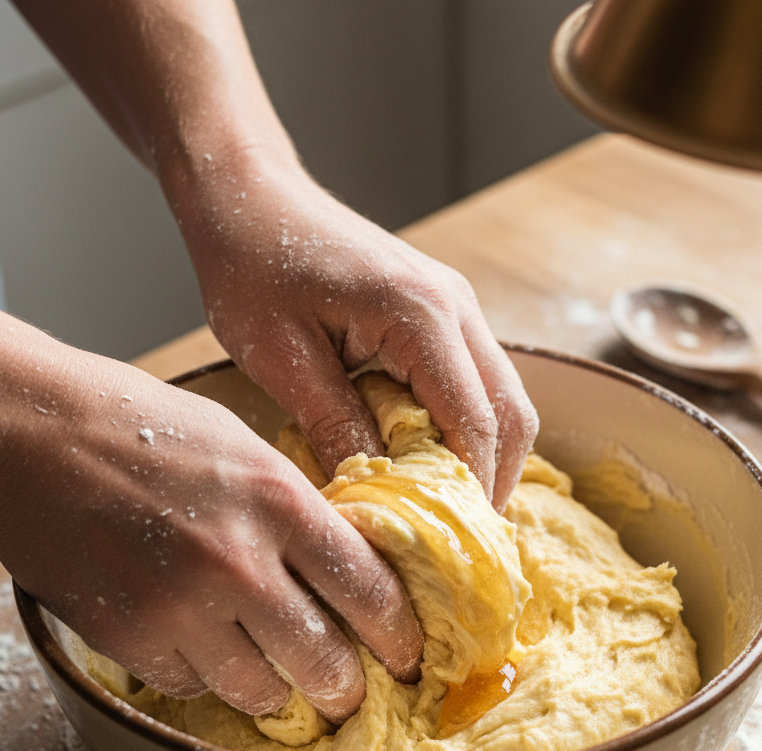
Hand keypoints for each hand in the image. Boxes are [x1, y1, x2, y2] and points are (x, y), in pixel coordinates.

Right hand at [0, 339, 421, 721]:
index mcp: (281, 502)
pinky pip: (191, 685)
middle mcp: (240, 561)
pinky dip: (204, 676)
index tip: (408, 656)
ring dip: (277, 692)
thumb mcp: (244, 450)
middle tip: (349, 692)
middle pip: (324, 661)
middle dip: (346, 689)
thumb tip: (342, 566)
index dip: (401, 637)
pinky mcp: (129, 636)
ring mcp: (181, 605)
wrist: (32, 431)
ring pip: (260, 691)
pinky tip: (202, 649)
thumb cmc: (141, 425)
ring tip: (279, 680)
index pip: (371, 592)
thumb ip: (295, 510)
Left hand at [174, 154, 538, 510]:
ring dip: (484, 455)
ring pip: (502, 398)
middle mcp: (457, 307)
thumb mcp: (281, 356)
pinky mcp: (441, 311)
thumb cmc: (253, 262)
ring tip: (443, 507)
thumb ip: (336, 424)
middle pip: (511, 414)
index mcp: (422, 315)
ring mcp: (455, 305)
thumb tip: (375, 493)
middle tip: (458, 539)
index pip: (476, 424)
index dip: (472, 492)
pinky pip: (475, 381)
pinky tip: (428, 458)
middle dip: (493, 481)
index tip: (454, 547)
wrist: (250, 193)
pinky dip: (467, 427)